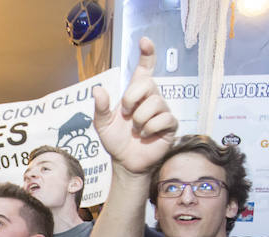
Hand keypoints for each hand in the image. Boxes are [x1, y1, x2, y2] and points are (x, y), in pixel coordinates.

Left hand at [92, 37, 176, 174]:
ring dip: (140, 119)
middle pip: (147, 83)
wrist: (125, 162)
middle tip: (126, 115)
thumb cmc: (116, 141)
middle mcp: (151, 98)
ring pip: (154, 103)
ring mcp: (162, 110)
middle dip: (131, 99)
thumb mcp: (102, 124)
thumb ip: (101, 107)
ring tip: (136, 130)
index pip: (144, 69)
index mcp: (135, 94)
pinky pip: (163, 119)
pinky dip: (149, 129)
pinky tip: (146, 135)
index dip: (146, 55)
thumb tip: (98, 90)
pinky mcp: (170, 124)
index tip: (144, 41)